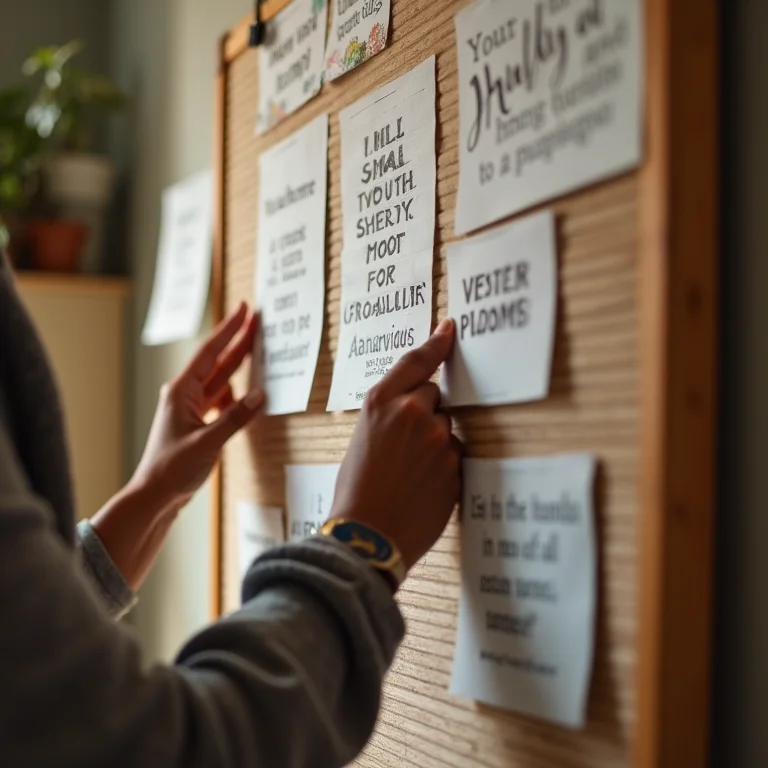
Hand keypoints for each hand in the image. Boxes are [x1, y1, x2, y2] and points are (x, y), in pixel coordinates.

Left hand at [130, 303, 263, 515]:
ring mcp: (191, 409)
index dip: (229, 329)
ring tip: (258, 351)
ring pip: (220, 380)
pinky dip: (236, 394)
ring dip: (238, 367)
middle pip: (217, 362)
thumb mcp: (207, 442)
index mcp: (181, 392)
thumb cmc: (171, 469)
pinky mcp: (198, 423)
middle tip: (256, 321)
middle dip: (237, 341)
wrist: (154, 496)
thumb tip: (259, 395)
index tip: (245, 310)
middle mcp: (185, 395)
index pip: (210, 353)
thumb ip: (235, 417)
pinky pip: (221, 400)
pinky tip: (249, 394)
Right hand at [330, 319, 462, 570]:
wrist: (366, 535)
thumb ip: (389, 414)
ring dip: (435, 443)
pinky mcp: (455, 466)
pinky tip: (421, 487)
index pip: (416, 362)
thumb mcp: (361, 438)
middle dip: (426, 413)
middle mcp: (412, 412)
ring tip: (409, 474)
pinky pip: (453, 456)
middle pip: (435, 397)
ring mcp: (438, 439)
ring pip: (446, 429)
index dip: (436, 343)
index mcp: (381, 402)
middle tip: (405, 446)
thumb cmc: (355, 489)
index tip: (450, 329)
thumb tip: (418, 406)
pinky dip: (442, 467)